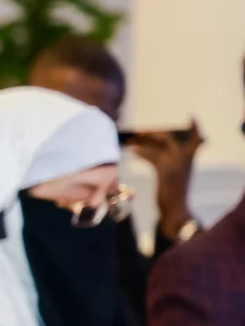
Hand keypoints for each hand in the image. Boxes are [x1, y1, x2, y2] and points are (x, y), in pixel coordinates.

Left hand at [127, 119, 202, 239]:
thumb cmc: (173, 190)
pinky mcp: (166, 171)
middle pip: (169, 137)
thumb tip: (152, 145)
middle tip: (138, 131)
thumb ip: (171, 158)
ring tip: (130, 141)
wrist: (175, 209)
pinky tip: (132, 152)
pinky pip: (152, 157)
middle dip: (152, 133)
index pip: (197, 138)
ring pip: (158, 146)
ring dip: (142, 143)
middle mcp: (186, 158)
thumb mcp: (176, 172)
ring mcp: (177, 164)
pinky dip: (141, 154)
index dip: (195, 127)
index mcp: (191, 157)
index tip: (192, 116)